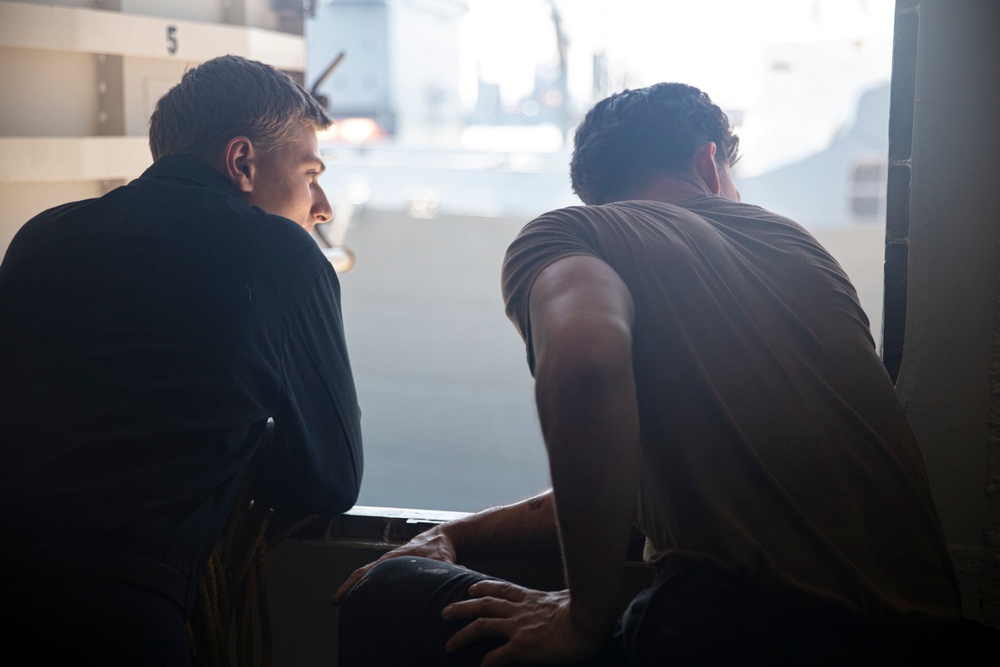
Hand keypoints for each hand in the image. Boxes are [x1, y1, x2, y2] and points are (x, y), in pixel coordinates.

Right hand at [331, 525, 457, 604]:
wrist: (443, 537)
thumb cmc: (441, 549)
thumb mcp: (442, 563)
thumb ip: (443, 576)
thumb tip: (448, 589)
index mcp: (392, 560)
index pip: (364, 573)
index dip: (349, 586)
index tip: (336, 600)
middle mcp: (388, 562)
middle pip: (362, 576)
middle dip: (349, 590)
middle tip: (337, 607)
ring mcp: (391, 564)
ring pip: (370, 577)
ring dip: (360, 589)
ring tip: (351, 609)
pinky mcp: (397, 568)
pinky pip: (379, 577)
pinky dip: (372, 587)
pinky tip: (373, 601)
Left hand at [442, 581, 606, 665]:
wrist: (588, 620)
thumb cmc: (585, 610)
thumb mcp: (567, 599)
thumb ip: (558, 600)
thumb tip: (564, 600)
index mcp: (531, 598)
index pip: (502, 589)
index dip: (484, 588)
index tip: (471, 588)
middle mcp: (520, 610)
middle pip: (484, 604)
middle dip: (462, 607)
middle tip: (444, 612)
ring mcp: (519, 627)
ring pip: (482, 626)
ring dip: (463, 634)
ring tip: (449, 644)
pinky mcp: (522, 646)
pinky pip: (498, 655)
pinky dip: (487, 662)